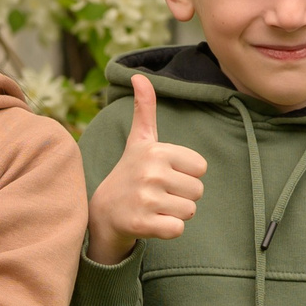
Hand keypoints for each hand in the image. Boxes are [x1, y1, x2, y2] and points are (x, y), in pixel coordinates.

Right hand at [86, 75, 207, 265]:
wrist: (104, 211)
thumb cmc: (130, 172)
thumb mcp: (139, 140)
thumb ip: (144, 109)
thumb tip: (139, 76)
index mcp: (156, 151)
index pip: (201, 168)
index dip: (185, 173)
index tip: (163, 174)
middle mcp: (151, 173)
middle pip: (198, 191)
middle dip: (181, 195)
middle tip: (157, 193)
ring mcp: (146, 200)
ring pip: (189, 211)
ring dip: (174, 213)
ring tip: (153, 206)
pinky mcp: (143, 224)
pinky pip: (178, 229)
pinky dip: (168, 229)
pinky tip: (151, 221)